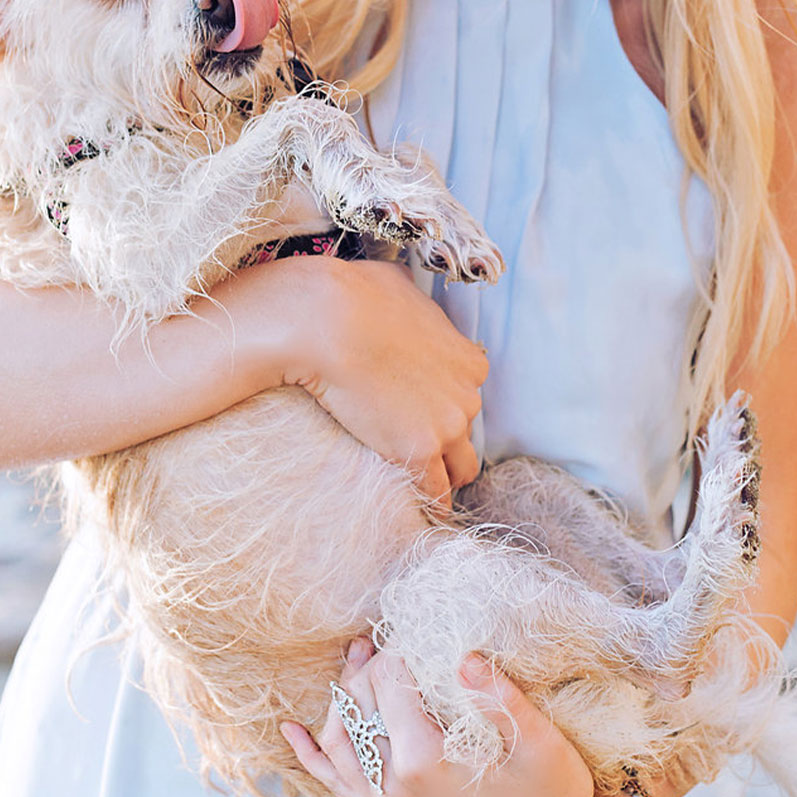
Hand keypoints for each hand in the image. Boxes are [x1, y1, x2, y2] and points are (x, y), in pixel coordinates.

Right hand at [276, 258, 487, 504]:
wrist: (328, 322)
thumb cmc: (354, 295)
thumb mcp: (397, 285)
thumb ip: (410, 300)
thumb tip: (399, 291)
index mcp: (468, 358)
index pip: (467, 394)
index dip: (444, 406)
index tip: (422, 414)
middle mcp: (468, 394)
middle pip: (467, 433)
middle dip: (446, 441)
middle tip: (417, 451)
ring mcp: (448, 425)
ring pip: (461, 468)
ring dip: (443, 477)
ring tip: (422, 488)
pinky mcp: (420, 451)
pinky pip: (435, 492)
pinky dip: (428, 503)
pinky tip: (416, 511)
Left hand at [281, 638, 635, 796]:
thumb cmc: (553, 793)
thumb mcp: (538, 742)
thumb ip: (498, 696)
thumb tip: (463, 655)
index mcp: (425, 763)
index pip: (391, 687)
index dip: (396, 652)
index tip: (411, 632)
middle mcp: (395, 790)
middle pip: (357, 711)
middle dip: (362, 670)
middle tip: (373, 639)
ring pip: (338, 745)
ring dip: (340, 700)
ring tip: (354, 661)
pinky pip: (339, 786)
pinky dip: (313, 757)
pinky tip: (291, 732)